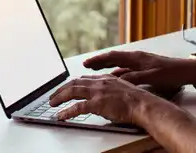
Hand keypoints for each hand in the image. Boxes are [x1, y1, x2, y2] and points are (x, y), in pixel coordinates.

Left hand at [49, 75, 169, 123]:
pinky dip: (67, 112)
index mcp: (105, 78)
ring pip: (72, 91)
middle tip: (53, 96)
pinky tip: (61, 116)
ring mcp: (97, 92)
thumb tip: (104, 99)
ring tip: (52, 103)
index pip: (83, 79)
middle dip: (61, 89)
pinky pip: (77, 107)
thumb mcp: (121, 90)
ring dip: (59, 97)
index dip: (72, 83)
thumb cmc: (137, 101)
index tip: (66, 87)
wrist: (143, 104)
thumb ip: (110, 92)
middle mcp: (99, 82)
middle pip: (74, 83)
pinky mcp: (97, 103)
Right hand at [83, 51, 195, 92]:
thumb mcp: (151, 77)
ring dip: (107, 67)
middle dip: (99, 62)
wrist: (188, 71)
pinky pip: (126, 70)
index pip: (112, 57)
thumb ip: (133, 78)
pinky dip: (117, 73)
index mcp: (137, 58)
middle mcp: (137, 58)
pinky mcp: (146, 69)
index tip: (86, 64)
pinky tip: (114, 79)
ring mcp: (141, 63)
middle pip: (114, 59)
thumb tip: (116, 80)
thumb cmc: (171, 74)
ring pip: (119, 65)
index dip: (98, 60)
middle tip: (86, 66)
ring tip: (95, 72)